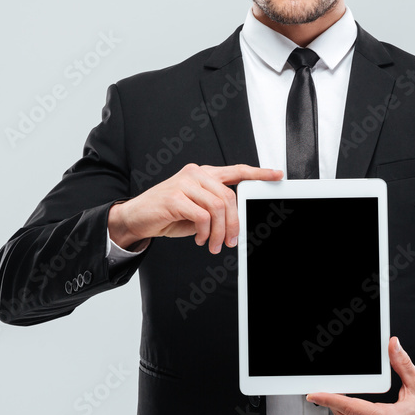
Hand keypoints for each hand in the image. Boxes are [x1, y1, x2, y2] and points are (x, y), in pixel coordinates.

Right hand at [107, 163, 283, 253]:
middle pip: (229, 197)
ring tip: (214, 244)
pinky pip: (202, 216)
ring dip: (219, 232)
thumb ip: (216, 209)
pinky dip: (205, 232)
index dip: (259, 173)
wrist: (137, 217)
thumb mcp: (197, 210)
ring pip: (218, 207)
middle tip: (230, 241)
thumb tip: (237, 222)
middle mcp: (196, 174)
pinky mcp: (174, 197)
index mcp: (204, 174)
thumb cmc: (168, 214)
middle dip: (234, 223)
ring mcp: (185, 183)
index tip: (277, 176)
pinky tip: (201, 239)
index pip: (237, 170)